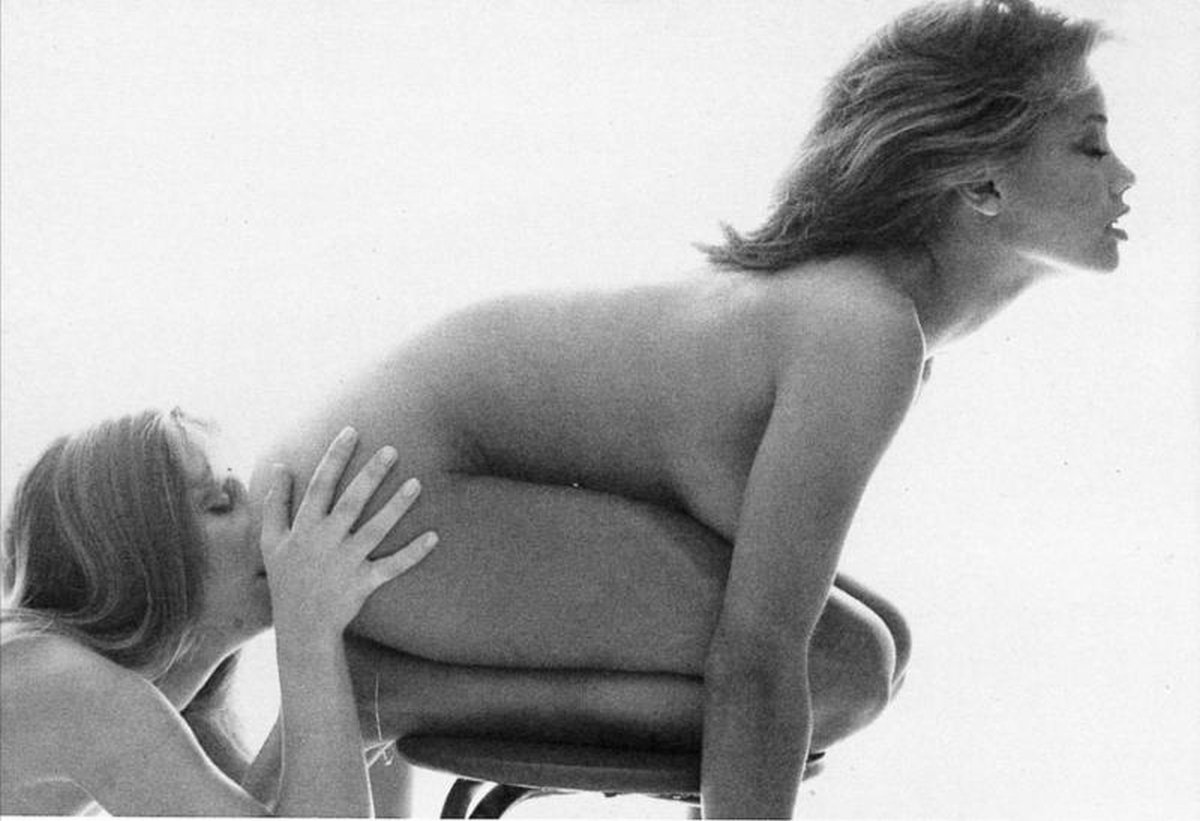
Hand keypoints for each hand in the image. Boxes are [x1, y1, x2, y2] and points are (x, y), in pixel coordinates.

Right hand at [260, 427, 436, 641]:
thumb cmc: (287, 579)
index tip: (352, 431)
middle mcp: (325, 542)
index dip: (335, 457)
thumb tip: (278, 466)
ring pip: (375, 530)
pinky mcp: (364, 583)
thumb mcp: (271, 541)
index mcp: (304, 528)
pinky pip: (392, 566)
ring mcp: (346, 563)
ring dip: (396, 507)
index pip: (320, 485)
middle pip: (351, 502)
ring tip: (417, 483)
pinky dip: (413, 553)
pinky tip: (434, 536)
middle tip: (392, 449)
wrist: (301, 628)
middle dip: (370, 475)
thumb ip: (274, 503)